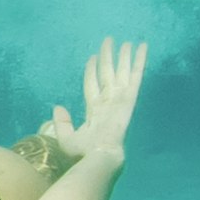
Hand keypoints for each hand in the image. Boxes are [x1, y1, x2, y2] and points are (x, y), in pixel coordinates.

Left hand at [38, 38, 146, 168]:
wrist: (99, 157)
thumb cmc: (83, 153)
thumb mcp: (66, 138)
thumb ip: (62, 122)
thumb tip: (57, 107)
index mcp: (95, 111)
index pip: (92, 85)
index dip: (92, 71)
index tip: (92, 57)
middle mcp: (109, 103)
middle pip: (108, 74)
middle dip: (109, 58)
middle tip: (109, 41)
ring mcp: (120, 99)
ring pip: (122, 72)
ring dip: (124, 56)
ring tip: (127, 41)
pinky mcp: (129, 99)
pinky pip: (135, 76)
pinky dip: (139, 61)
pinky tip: (142, 47)